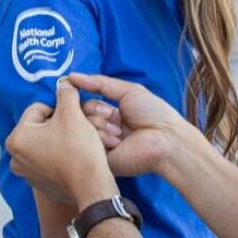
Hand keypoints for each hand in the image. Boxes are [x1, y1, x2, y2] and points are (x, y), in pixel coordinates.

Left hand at [6, 81, 117, 209]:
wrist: (91, 186)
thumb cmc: (78, 149)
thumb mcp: (72, 114)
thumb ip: (66, 94)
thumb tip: (64, 83)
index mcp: (17, 138)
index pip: (38, 109)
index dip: (60, 108)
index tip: (73, 116)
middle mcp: (16, 158)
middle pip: (41, 127)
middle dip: (59, 124)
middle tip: (78, 127)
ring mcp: (27, 174)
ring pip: (46, 144)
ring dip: (61, 139)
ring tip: (78, 141)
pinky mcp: (40, 185)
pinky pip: (50, 162)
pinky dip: (61, 157)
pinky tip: (75, 157)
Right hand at [70, 73, 199, 177]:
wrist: (165, 139)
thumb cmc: (153, 113)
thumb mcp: (128, 91)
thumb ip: (100, 83)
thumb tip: (71, 76)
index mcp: (112, 115)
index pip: (86, 103)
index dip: (82, 96)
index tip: (73, 88)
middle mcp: (105, 130)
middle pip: (80, 114)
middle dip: (94, 109)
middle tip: (111, 114)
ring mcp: (101, 146)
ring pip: (81, 128)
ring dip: (101, 125)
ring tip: (120, 132)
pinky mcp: (100, 161)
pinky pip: (86, 145)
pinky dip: (101, 138)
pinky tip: (118, 142)